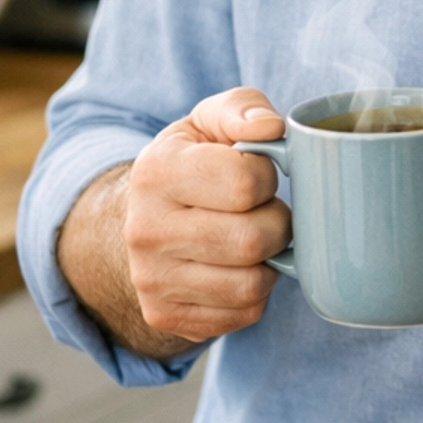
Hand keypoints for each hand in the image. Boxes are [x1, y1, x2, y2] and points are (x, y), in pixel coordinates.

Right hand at [123, 87, 289, 342]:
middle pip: (252, 240)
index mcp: (156, 172)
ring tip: (254, 238)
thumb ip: (243, 108)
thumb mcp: (209, 121)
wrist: (147, 217)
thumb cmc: (194, 162)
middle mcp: (145, 230)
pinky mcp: (166, 315)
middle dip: (277, 223)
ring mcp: (151, 280)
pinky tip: (240, 268)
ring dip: (270, 261)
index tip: (257, 174)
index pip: (246, 183)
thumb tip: (269, 127)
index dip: (267, 177)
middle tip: (266, 211)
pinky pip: (244, 314)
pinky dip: (256, 293)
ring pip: (251, 284)